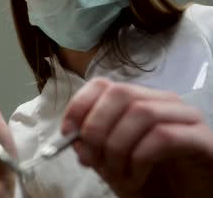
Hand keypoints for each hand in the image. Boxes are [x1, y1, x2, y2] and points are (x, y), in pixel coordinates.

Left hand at [62, 78, 212, 197]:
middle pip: (121, 93)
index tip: (67, 132)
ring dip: (118, 147)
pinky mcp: (203, 139)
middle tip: (89, 158)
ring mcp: (186, 118)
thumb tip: (73, 135)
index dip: (80, 105)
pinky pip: (164, 136)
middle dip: (96, 126)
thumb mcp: (112, 163)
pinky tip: (136, 176)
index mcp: (139, 102)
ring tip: (116, 175)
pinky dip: (140, 158)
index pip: (104, 85)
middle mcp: (163, 102)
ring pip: (142, 112)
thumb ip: (92, 146)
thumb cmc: (152, 181)